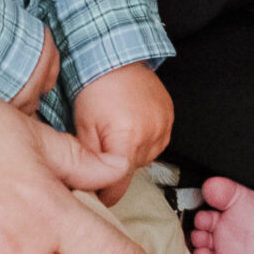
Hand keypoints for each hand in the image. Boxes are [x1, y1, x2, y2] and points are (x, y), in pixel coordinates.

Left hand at [72, 65, 174, 205]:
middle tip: (102, 145)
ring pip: (145, 158)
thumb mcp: (83, 128)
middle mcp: (151, 134)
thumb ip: (89, 162)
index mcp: (129, 139)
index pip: (119, 187)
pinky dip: (144, 139)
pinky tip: (131, 123)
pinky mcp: (170, 118)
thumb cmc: (97, 88)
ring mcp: (164, 125)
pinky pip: (157, 142)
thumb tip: (88, 187)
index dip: (105, 195)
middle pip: (132, 171)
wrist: (116, 58)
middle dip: (116, 166)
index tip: (97, 196)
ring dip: (131, 152)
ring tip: (117, 129)